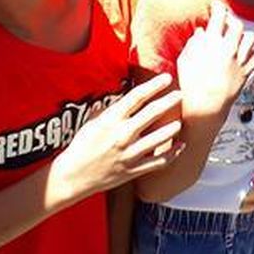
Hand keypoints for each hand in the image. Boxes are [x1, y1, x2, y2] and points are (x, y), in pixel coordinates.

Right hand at [55, 74, 185, 196]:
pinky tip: (181, 146)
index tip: (166, 78)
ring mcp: (129, 154)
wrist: (73, 176)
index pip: (137, 96)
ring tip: (179, 121)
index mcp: (111, 120)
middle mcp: (122, 135)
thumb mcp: (92, 122)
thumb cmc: (81, 147)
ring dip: (173, 127)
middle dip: (170, 101)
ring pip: (160, 137)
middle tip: (180, 94)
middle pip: (153, 113)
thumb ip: (111, 110)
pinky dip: (173, 154)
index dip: (154, 85)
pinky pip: (160, 161)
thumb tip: (125, 98)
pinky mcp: (133, 170)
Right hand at [174, 0, 253, 117]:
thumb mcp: (185, 58)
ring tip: (237, 39)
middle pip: (238, 24)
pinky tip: (244, 55)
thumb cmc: (189, 83)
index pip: (219, 15)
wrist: (204, 106)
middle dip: (232, 21)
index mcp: (212, 42)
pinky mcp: (246, 73)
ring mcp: (240, 61)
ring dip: (245, 36)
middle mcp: (229, 49)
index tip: (215, 5)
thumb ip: (194, 42)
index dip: (218, 6)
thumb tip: (202, 32)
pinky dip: (253, 54)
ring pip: (252, 38)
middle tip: (225, 23)